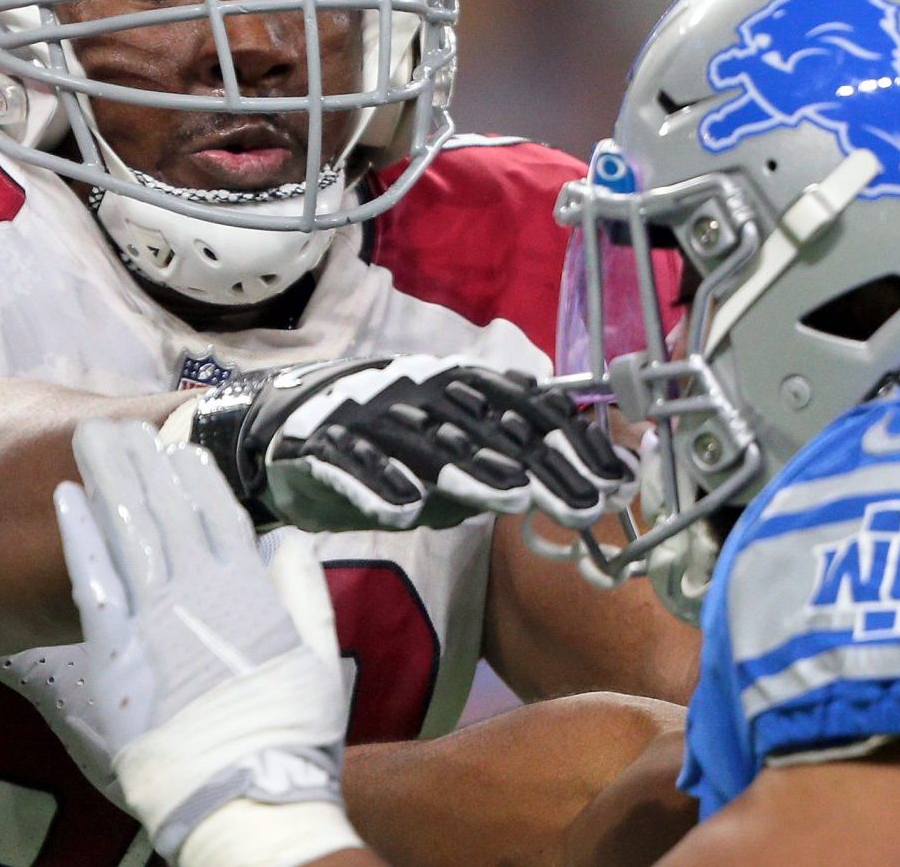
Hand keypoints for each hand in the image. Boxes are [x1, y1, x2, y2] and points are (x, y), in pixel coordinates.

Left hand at [52, 420, 362, 864]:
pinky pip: (91, 577)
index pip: (217, 511)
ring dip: (108, 479)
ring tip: (91, 440)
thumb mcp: (318, 656)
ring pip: (126, 529)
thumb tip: (289, 538)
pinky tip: (66, 499)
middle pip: (163, 507)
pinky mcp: (114, 649)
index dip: (195, 471)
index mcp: (249, 588)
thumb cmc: (285, 734)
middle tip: (117, 423)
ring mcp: (152, 616)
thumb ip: (304, 590)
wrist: (241, 795)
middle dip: (141, 459)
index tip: (178, 441)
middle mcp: (198, 590)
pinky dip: (79, 534)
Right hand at [180, 355, 636, 531]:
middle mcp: (420, 393)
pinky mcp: (322, 445)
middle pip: (490, 430)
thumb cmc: (384, 446)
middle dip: (542, 467)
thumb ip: (506, 461)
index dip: (574, 444)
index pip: (528, 409)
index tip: (617, 484)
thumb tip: (582, 485)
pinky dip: (379, 484)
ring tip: (511, 497)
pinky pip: (353, 464)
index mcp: (456, 387)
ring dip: (470, 471)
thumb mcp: (452, 449)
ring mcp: (370, 416)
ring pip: (427, 444)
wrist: (283, 431)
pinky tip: (406, 511)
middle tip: (586, 505)